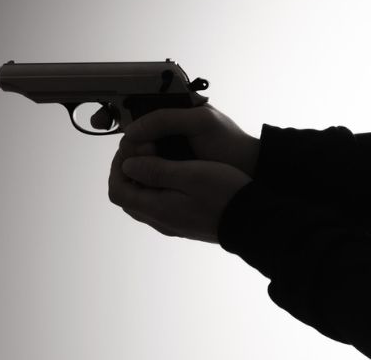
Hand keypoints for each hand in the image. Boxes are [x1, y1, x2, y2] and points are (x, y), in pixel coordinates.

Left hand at [108, 153, 251, 242]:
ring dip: (144, 178)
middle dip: (129, 170)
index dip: (117, 167)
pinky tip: (175, 173)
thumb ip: (155, 170)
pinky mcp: (185, 223)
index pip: (117, 189)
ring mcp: (172, 224)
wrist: (253, 221)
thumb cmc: (225, 195)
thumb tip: (128, 164)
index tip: (133, 147)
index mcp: (156, 208)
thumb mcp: (190, 174)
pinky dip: (157, 187)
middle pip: (128, 196)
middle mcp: (160, 220)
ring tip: (160, 157)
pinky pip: (159, 205)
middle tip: (144, 149)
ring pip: (143, 201)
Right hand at [120, 105, 261, 176]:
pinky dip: (140, 173)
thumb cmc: (229, 142)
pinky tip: (140, 178)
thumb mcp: (201, 122)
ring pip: (136, 153)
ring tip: (142, 164)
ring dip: (131, 158)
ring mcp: (167, 150)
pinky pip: (146, 169)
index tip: (102, 121)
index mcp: (173, 110)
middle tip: (137, 151)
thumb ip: (166, 120)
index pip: (136, 106)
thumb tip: (131, 131)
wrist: (250, 170)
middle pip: (132, 133)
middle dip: (126, 141)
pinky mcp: (169, 170)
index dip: (115, 111)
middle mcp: (166, 129)